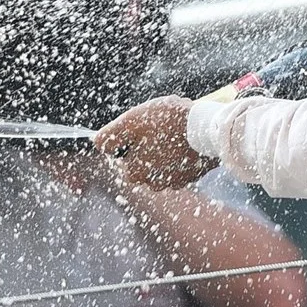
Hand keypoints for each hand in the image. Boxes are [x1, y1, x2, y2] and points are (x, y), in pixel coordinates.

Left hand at [95, 97, 216, 189]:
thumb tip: (97, 144)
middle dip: (149, 147)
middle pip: (144, 163)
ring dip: (165, 150)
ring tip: (174, 132)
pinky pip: (180, 165)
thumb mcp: (131, 122)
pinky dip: (181, 154)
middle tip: (159, 128)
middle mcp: (154, 184)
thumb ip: (109, 135)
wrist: (208, 128)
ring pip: (162, 164)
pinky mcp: (193, 175)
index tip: (142, 129)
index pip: (124, 159)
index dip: (131, 142)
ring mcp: (176, 181)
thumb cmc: (167, 122)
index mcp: (136, 173)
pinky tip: (186, 139)